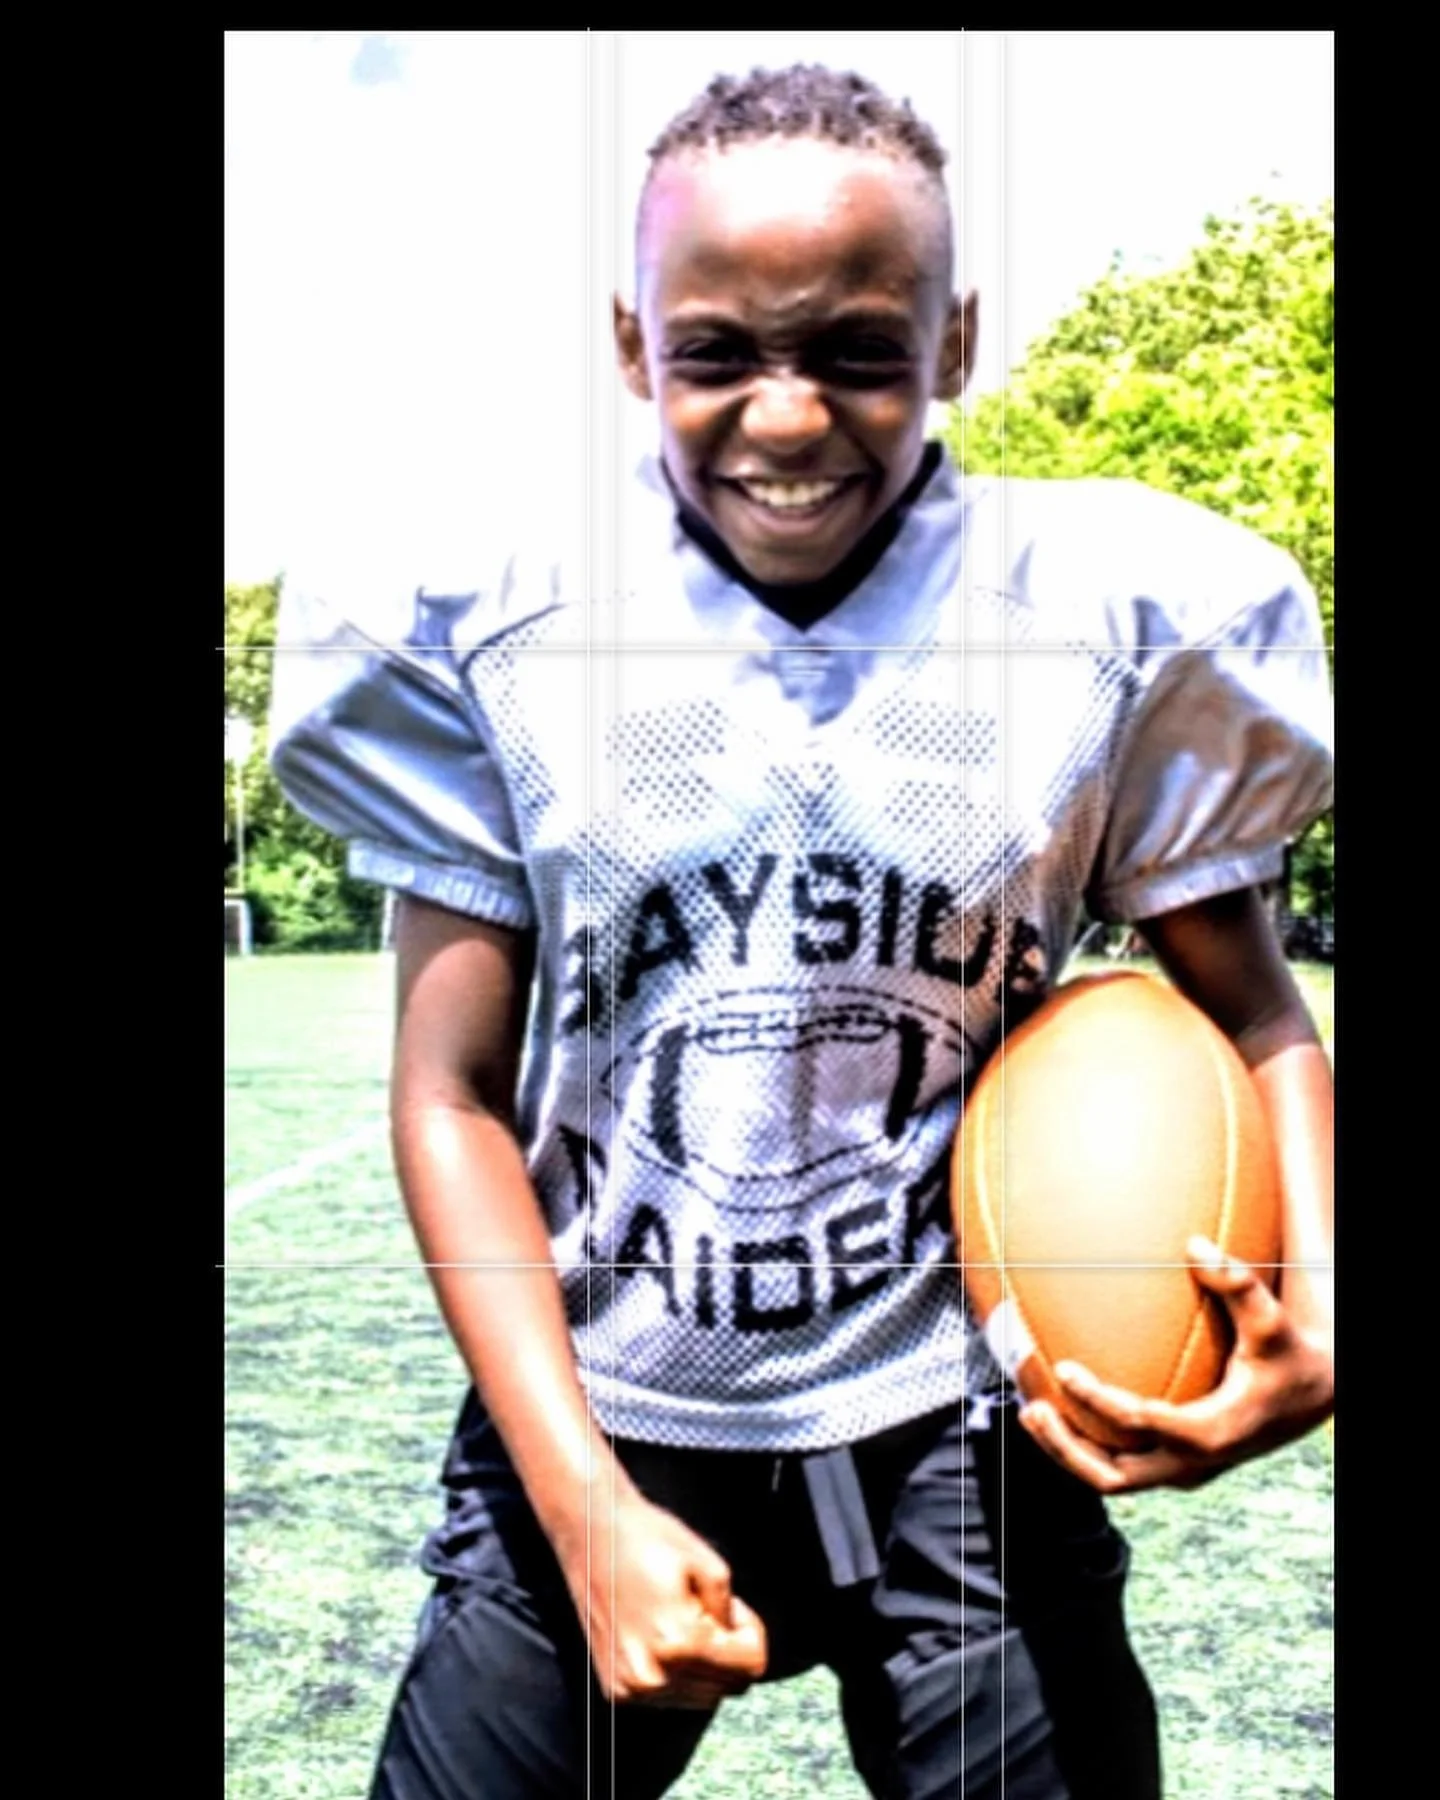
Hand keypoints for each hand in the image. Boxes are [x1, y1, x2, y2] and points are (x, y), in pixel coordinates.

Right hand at [556, 1487, 767, 1709]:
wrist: (589, 1532)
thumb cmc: (646, 1539)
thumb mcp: (708, 1563)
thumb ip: (733, 1612)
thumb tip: (735, 1640)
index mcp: (678, 1643)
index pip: (751, 1667)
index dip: (750, 1631)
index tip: (733, 1608)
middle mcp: (652, 1676)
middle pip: (727, 1688)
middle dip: (730, 1651)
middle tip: (707, 1610)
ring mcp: (631, 1688)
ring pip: (701, 1698)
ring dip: (704, 1664)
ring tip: (683, 1619)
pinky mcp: (616, 1688)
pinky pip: (669, 1694)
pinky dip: (676, 1671)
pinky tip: (662, 1633)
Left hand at [1018, 1236, 1333, 1493]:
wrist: (1312, 1397)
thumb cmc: (1289, 1354)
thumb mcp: (1272, 1320)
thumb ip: (1237, 1283)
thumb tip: (1194, 1243)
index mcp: (1212, 1433)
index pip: (1141, 1424)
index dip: (1098, 1401)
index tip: (1065, 1368)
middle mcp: (1193, 1463)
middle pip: (1113, 1477)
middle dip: (1066, 1449)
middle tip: (1031, 1407)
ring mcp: (1181, 1469)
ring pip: (1111, 1479)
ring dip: (1066, 1452)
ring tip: (1029, 1410)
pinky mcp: (1174, 1462)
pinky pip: (1120, 1463)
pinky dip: (1085, 1443)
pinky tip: (1058, 1404)